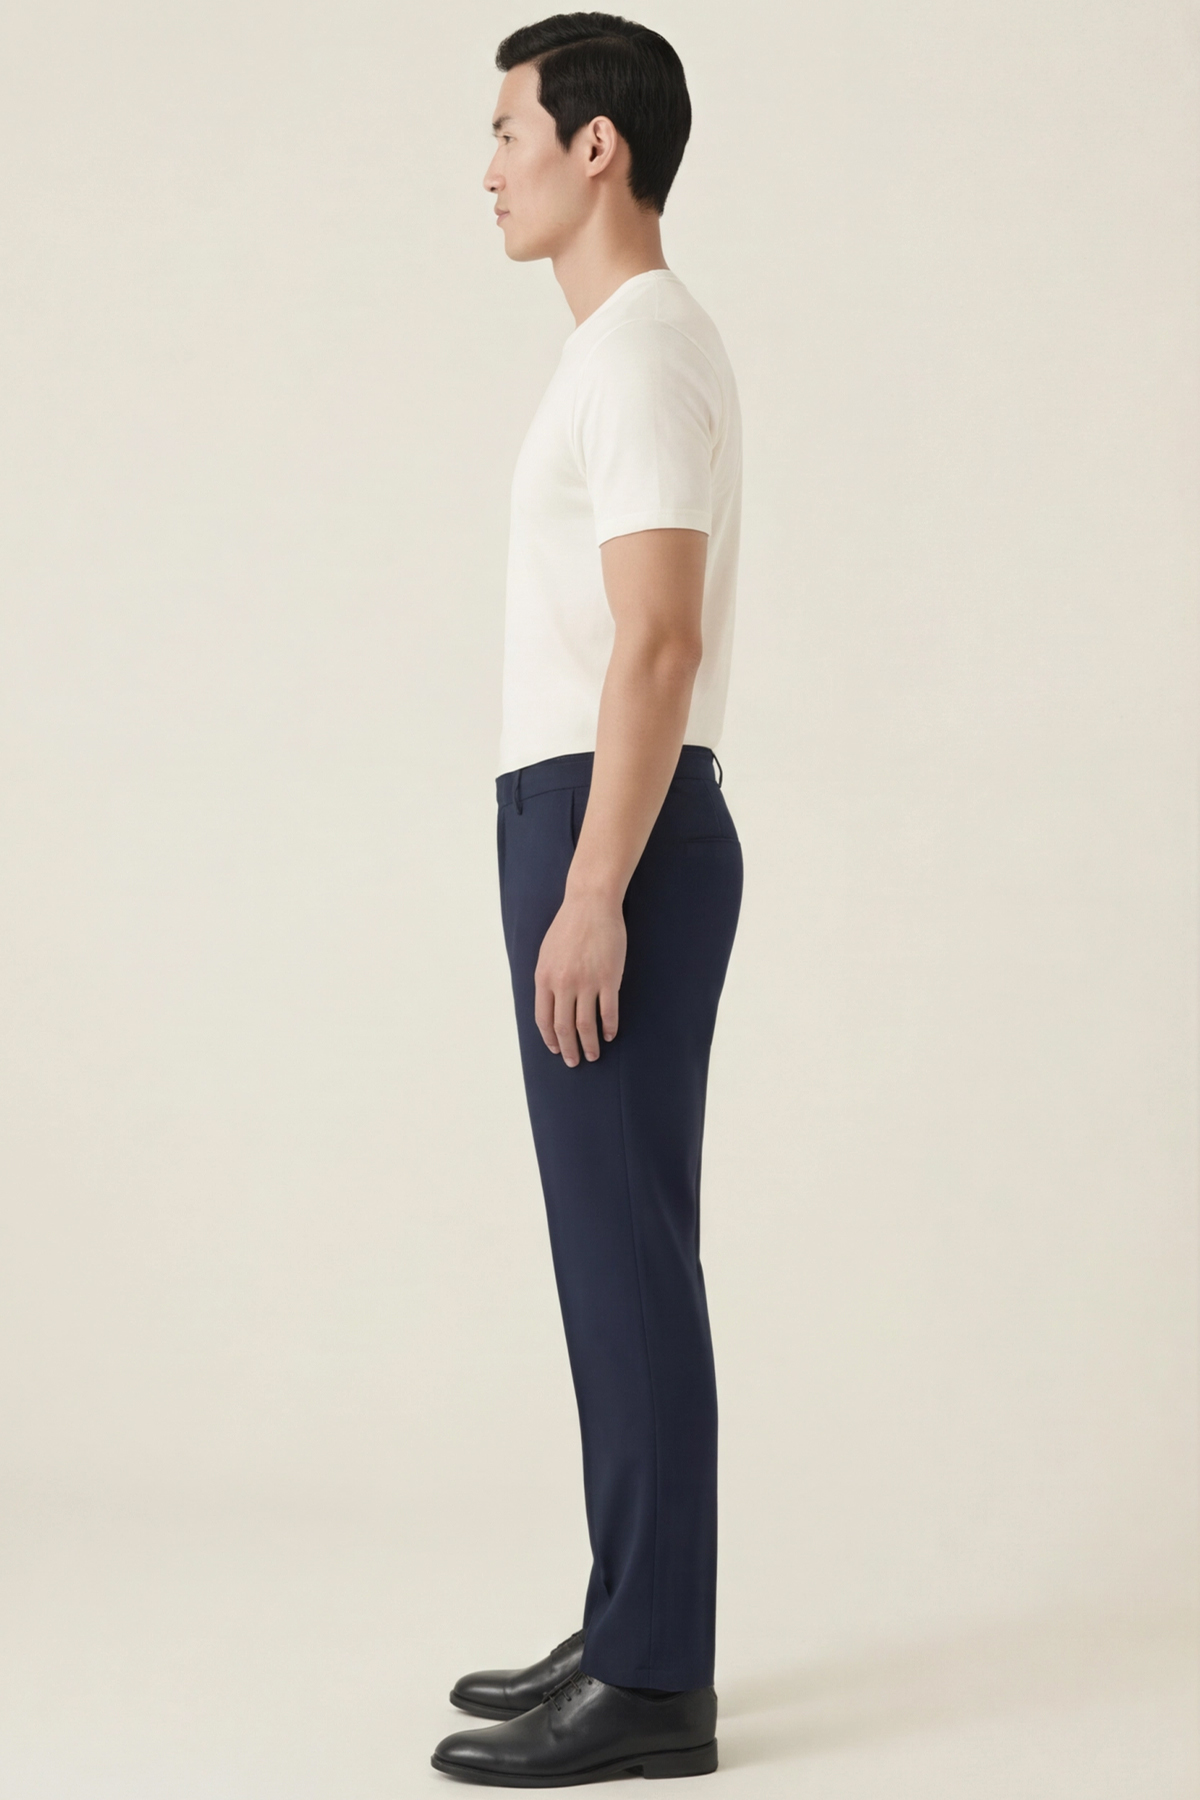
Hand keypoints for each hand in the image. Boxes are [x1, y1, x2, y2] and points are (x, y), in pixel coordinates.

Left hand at [534, 889, 625, 1065]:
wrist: (590, 904)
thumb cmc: (568, 926)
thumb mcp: (546, 953)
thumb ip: (546, 979)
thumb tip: (549, 1003)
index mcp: (544, 978)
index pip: (543, 1019)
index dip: (549, 1038)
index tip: (555, 1049)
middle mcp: (563, 984)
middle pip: (564, 1027)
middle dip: (568, 1049)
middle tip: (574, 1062)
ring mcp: (586, 982)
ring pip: (585, 1025)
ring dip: (589, 1044)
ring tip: (593, 1055)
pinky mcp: (607, 978)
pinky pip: (608, 1011)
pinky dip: (609, 1027)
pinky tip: (610, 1034)